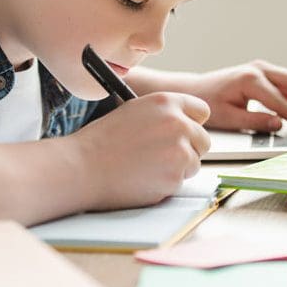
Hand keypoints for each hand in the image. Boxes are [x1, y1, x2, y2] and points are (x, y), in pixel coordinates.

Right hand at [69, 92, 209, 209]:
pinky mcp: (175, 177)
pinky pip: (180, 182)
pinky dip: (166, 184)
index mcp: (165, 102)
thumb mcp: (133, 111)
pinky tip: (143, 178)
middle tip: (163, 155)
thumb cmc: (101, 140)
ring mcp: (179, 152)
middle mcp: (178, 123)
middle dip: (188, 148)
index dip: (192, 123)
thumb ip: (162, 114)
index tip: (185, 131)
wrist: (83, 167)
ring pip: (194, 163)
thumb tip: (185, 124)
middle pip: (203, 140)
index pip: (201, 110)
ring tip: (147, 166)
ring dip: (177, 168)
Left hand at [188, 60, 286, 132]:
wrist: (197, 89)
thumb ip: (256, 122)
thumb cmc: (209, 104)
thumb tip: (281, 125)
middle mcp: (259, 69)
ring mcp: (262, 67)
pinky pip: (286, 82)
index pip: (282, 102)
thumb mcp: (229, 118)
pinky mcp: (263, 71)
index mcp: (250, 80)